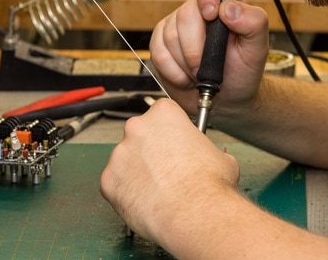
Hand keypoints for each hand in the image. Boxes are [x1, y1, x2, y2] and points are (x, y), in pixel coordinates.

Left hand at [100, 98, 239, 241]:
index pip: (162, 114)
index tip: (174, 144)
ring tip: (159, 190)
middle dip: (150, 150)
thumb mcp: (219, 155)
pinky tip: (146, 201)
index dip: (170, 132)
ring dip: (138, 172)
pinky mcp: (108, 181)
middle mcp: (137, 129)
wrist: (194, 213)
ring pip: (126, 161)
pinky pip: (116, 185)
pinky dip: (128, 193)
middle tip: (167, 169)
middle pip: (140, 135)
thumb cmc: (208, 185)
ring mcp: (119, 155)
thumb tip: (205, 158)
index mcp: (164, 115)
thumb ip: (203, 150)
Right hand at [149, 0, 270, 113]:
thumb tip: (229, 9)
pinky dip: (174, 71)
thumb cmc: (244, 69)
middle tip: (211, 65)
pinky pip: (158, 52)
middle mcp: (198, 6)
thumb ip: (253, 23)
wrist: (227, 97)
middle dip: (198, 47)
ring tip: (202, 72)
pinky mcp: (160, 42)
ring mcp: (176, 23)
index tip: (212, 14)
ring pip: (170, 35)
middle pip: (186, 13)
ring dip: (188, 62)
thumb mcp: (258, 47)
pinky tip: (187, 76)